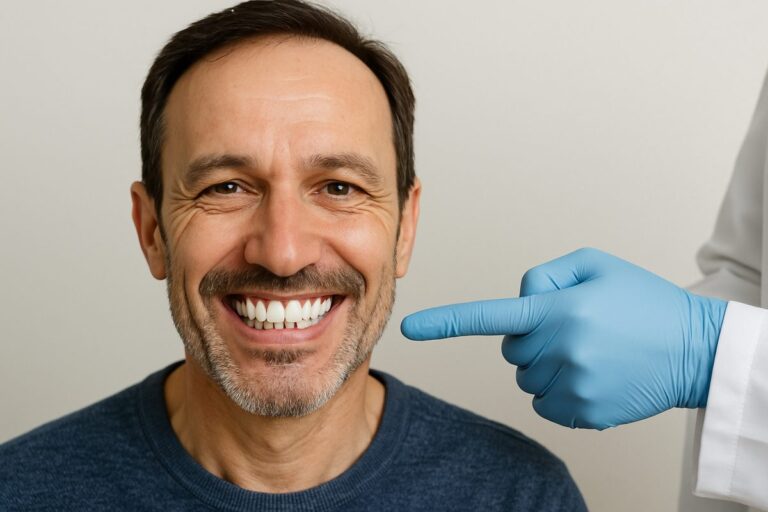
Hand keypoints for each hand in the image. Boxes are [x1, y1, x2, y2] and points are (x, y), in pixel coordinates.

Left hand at [400, 248, 727, 428]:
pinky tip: (592, 375)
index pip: (492, 316)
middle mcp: (561, 348)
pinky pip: (544, 403)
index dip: (446, 324)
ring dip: (546, 365)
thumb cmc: (643, 303)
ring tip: (589, 352)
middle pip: (512, 350)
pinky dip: (559, 391)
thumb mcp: (597, 265)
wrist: (693, 349)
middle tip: (573, 328)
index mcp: (559, 309)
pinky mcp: (582, 412)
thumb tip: (518, 299)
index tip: (411, 330)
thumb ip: (546, 275)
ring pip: (526, 378)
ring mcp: (572, 385)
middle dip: (532, 338)